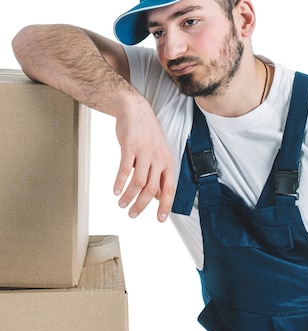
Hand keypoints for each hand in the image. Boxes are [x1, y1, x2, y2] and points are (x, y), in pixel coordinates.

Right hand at [113, 95, 174, 221]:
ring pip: (139, 182)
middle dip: (142, 205)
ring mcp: (145, 152)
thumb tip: (159, 197)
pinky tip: (115, 191)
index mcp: (167, 162)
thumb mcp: (158, 155)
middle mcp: (158, 159)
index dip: (165, 206)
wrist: (135, 110)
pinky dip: (120, 182)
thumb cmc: (146, 135)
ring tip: (122, 204)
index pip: (169, 189)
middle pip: (152, 189)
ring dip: (129, 197)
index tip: (160, 220)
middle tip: (132, 214)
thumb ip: (158, 175)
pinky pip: (125, 169)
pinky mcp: (130, 147)